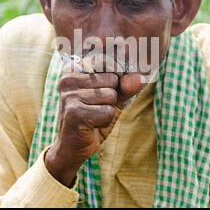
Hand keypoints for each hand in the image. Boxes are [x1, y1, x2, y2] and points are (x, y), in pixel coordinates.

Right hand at [44, 62, 144, 186]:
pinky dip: (105, 121)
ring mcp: (70, 95)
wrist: (71, 147)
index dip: (115, 79)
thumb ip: (125, 86)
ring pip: (111, 96)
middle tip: (95, 108)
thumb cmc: (91, 118)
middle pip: (112, 79)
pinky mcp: (75, 113)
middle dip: (111, 97)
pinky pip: (108, 112)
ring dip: (108, 110)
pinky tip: (92, 125)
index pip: (108, 62)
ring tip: (93, 116)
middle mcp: (68, 79)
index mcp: (74, 68)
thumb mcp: (111, 99)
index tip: (105, 91)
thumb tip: (140, 78)